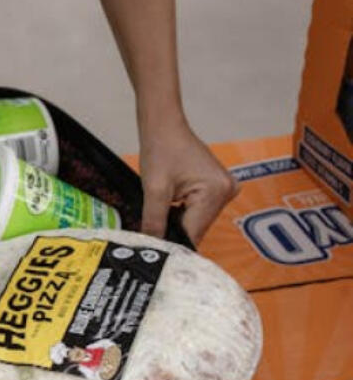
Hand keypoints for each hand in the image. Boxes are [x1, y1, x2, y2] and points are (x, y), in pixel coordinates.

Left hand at [138, 117, 236, 243]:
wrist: (164, 127)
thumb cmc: (162, 148)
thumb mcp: (154, 190)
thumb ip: (154, 222)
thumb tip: (153, 247)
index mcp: (216, 191)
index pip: (194, 232)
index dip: (174, 243)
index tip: (157, 252)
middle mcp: (227, 191)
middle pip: (197, 228)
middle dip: (175, 231)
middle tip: (153, 233)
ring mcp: (224, 189)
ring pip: (196, 221)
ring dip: (178, 222)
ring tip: (160, 212)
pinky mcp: (217, 188)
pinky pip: (198, 210)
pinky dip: (183, 213)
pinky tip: (170, 205)